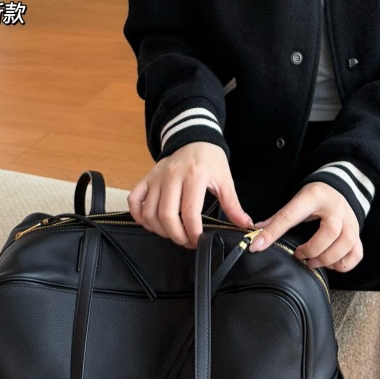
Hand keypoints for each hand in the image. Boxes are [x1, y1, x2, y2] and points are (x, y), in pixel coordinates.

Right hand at [127, 141, 252, 249]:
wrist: (194, 137)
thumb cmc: (210, 159)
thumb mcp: (225, 179)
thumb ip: (233, 204)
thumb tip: (244, 224)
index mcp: (194, 176)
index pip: (189, 213)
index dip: (194, 233)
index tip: (199, 241)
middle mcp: (172, 176)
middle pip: (166, 215)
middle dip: (176, 236)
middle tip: (186, 241)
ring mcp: (157, 177)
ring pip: (149, 212)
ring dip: (159, 230)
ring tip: (173, 234)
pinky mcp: (147, 177)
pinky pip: (135, 199)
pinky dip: (138, 215)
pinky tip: (151, 222)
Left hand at [250, 181, 362, 272]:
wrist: (337, 189)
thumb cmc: (314, 198)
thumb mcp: (296, 200)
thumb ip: (277, 218)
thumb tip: (256, 235)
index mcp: (313, 197)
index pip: (290, 216)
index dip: (272, 233)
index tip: (256, 246)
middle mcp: (335, 208)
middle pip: (329, 233)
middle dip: (312, 250)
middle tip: (300, 255)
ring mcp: (350, 221)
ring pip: (345, 244)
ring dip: (327, 259)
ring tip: (313, 261)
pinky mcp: (357, 233)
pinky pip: (356, 254)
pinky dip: (343, 264)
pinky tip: (330, 263)